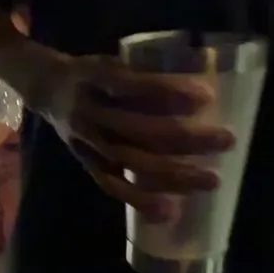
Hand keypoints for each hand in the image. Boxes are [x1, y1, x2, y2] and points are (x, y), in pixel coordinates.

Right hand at [49, 57, 235, 221]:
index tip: (207, 96)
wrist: (47, 89)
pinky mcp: (87, 163)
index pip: (131, 86)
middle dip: (186, 138)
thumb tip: (204, 78)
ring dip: (174, 174)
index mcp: (94, 78)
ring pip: (132, 162)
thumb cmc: (94, 72)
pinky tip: (170, 212)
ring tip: (212, 179)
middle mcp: (88, 112)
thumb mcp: (114, 60)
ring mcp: (86, 142)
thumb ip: (146, 72)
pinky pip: (113, 186)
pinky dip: (141, 201)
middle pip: (139, 130)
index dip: (167, 92)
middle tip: (226, 139)